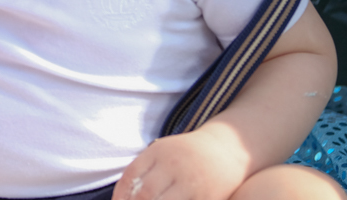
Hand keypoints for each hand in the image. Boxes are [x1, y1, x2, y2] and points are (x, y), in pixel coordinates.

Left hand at [112, 127, 247, 199]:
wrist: (226, 150)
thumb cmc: (186, 154)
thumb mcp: (162, 151)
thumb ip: (143, 169)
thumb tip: (122, 195)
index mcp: (158, 152)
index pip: (130, 175)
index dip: (120, 194)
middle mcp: (173, 166)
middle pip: (145, 193)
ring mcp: (191, 182)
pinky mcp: (207, 197)